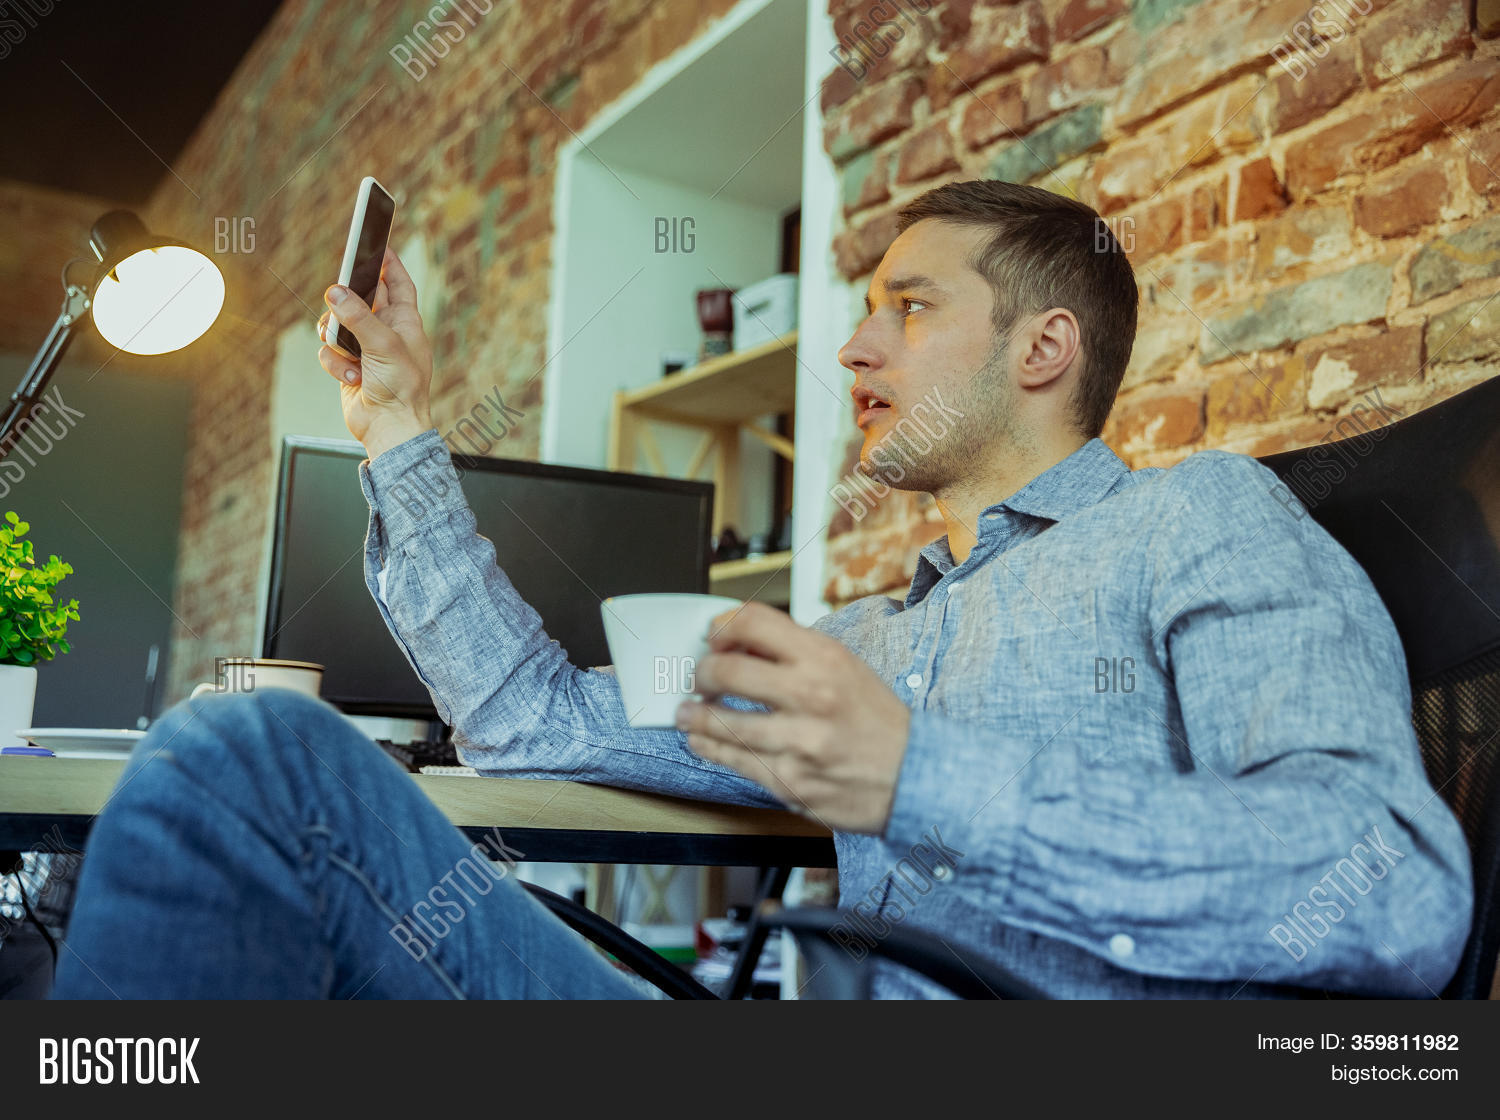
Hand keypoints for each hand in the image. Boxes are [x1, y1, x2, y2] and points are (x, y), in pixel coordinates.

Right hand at [316, 246, 433, 458]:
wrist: (389, 428)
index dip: (388, 264)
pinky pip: (330, 352)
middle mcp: (386, 332)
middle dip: (346, 301)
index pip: (398, 284)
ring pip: (336, 325)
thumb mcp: (383, 344)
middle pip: (360, 300)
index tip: (377, 244)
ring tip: (348, 353)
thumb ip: (358, 315)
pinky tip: (352, 377)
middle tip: (337, 296)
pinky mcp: (347, 366)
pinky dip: (336, 364)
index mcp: (405, 322)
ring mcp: (365, 349)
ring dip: (336, 339)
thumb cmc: (401, 388)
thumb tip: (335, 292)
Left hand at [675, 601, 910, 833]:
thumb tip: (737, 643)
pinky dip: (708, 748)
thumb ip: (794, 652)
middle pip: (726, 670)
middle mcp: (810, 694)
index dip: (721, 628)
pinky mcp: (789, 781)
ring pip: (719, 722)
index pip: (752, 622)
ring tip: (689, 713)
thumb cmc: (874, 719)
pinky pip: (732, 761)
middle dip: (701, 674)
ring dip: (694, 716)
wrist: (913, 775)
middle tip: (699, 680)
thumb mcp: (844, 667)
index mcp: (824, 658)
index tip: (713, 639)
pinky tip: (702, 741)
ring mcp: (798, 741)